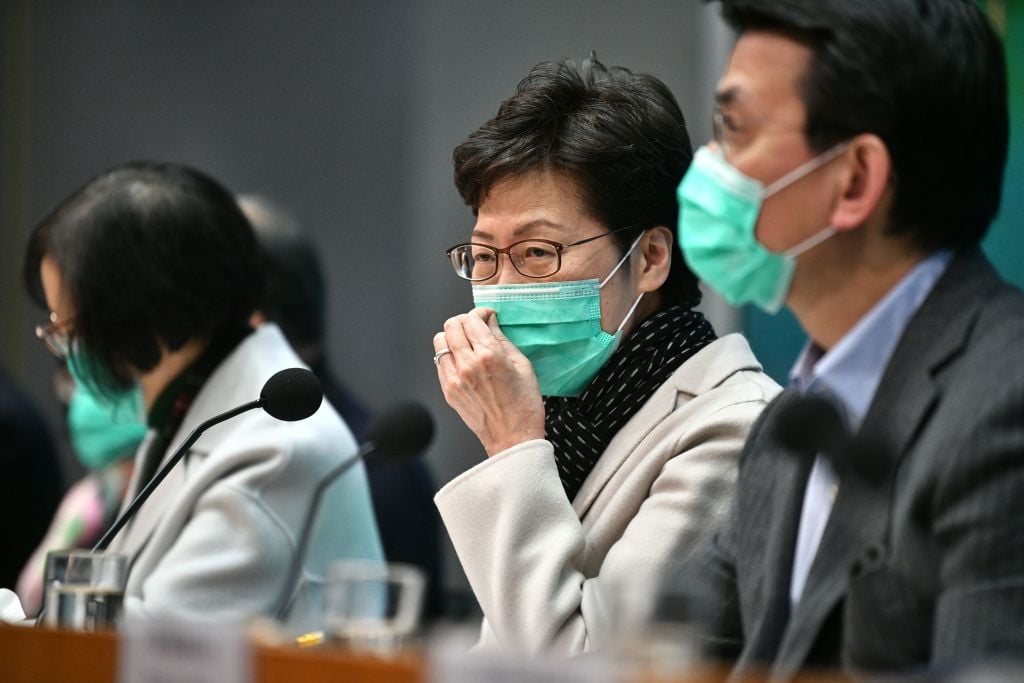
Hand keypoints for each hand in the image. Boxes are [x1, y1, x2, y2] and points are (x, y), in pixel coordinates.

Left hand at [433, 308, 544, 455]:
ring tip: (466, 343)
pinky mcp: (448, 390)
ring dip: (452, 336)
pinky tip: (463, 361)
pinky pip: (439, 361)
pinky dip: (449, 355)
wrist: (513, 438)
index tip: (487, 316)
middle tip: (476, 327)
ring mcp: (454, 378)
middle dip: (465, 321)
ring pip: (440, 340)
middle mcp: (468, 365)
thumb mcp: (523, 365)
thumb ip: (503, 340)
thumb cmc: (524, 406)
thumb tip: (490, 322)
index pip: (472, 319)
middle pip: (452, 325)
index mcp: (489, 356)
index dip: (481, 313)